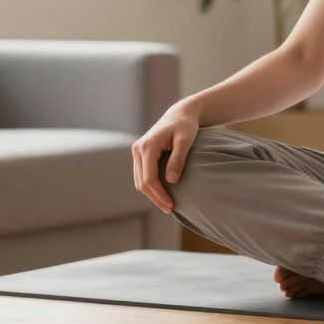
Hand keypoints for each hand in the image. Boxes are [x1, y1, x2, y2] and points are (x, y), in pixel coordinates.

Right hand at [131, 97, 202, 213]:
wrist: (180, 114)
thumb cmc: (186, 125)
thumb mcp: (185, 140)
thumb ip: (178, 159)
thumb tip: (171, 181)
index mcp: (147, 146)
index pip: (149, 178)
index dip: (159, 194)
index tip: (172, 205)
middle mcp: (138, 149)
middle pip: (142, 182)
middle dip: (155, 198)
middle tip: (171, 209)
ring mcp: (137, 152)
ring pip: (140, 181)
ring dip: (152, 194)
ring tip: (167, 205)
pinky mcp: (140, 155)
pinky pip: (142, 175)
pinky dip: (150, 187)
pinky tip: (162, 194)